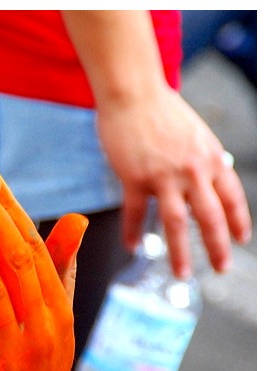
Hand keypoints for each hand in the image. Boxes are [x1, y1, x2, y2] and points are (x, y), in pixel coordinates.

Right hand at [97, 87, 251, 277]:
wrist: (133, 93)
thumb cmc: (160, 109)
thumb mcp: (195, 134)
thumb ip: (201, 160)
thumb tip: (205, 180)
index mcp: (212, 158)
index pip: (232, 198)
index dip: (239, 222)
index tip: (241, 241)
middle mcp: (194, 170)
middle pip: (210, 218)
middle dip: (218, 247)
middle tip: (220, 268)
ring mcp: (164, 175)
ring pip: (177, 223)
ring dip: (181, 253)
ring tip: (183, 273)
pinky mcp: (135, 178)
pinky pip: (137, 213)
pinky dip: (134, 232)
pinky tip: (133, 246)